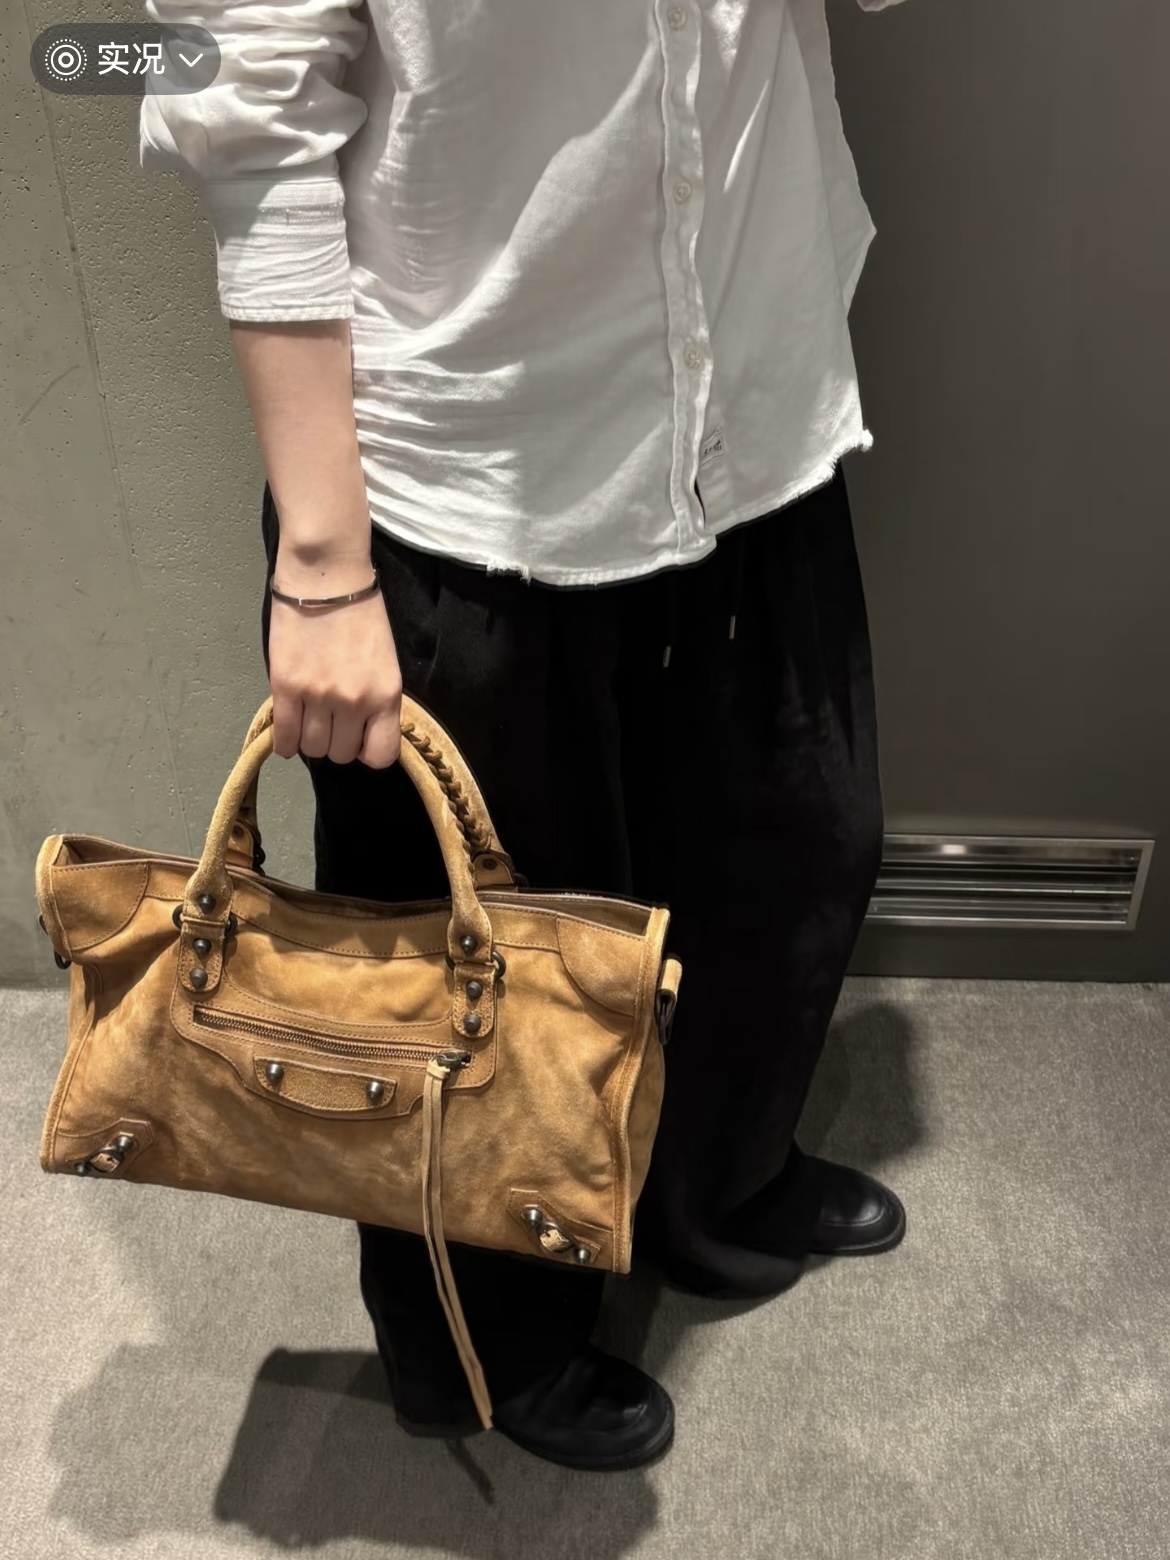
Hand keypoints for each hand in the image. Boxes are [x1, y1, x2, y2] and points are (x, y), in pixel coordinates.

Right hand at [268, 554, 402, 768]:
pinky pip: (284, 735)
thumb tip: (358, 731)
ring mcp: (319, 696)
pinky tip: (287, 736)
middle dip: (336, 741)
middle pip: (340, 754)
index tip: (358, 737)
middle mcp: (355, 701)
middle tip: (330, 721)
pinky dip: (285, 742)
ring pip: (312, 748)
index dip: (366, 750)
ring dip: (310, 738)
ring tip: (309, 719)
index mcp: (386, 695)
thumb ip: (375, 699)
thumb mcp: (385, 662)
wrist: (327, 576)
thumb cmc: (360, 613)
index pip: (380, 756)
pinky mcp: (286, 686)